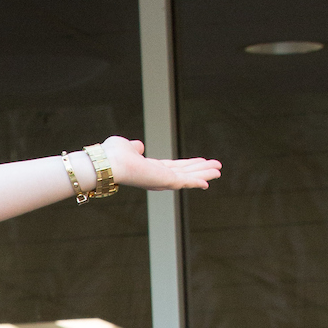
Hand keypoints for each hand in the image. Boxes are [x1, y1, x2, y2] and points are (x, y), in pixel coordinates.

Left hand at [88, 136, 220, 192]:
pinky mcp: (165, 181)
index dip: (188, 165)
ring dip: (204, 174)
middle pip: (185, 173)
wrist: (108, 163)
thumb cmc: (112, 155)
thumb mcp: (126, 147)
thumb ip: (134, 148)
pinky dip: (199, 180)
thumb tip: (138, 146)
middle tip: (217, 168)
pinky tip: (210, 180)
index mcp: (149, 169)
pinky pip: (186, 181)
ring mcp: (162, 180)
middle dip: (201, 170)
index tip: (201, 162)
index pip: (173, 167)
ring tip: (219, 170)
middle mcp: (157, 177)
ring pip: (188, 177)